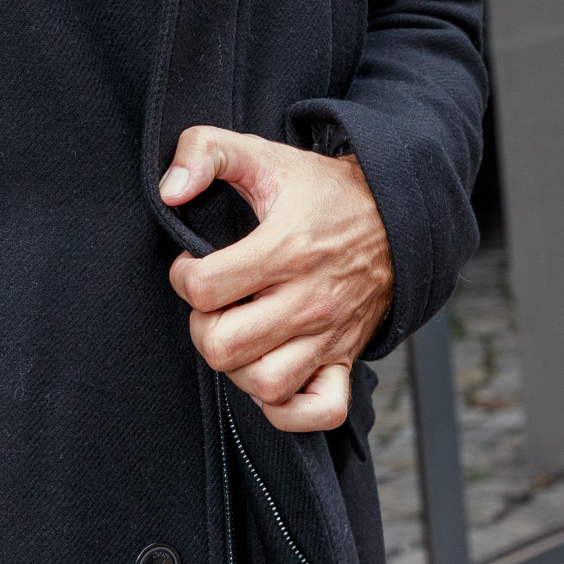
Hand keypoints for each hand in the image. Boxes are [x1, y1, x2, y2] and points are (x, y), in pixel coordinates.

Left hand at [159, 127, 393, 433]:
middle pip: (223, 348)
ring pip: (263, 386)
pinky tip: (269, 372)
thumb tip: (170, 190)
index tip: (193, 264)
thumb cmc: (320, 190)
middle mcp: (308, 300)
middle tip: (214, 302)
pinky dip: (286, 408)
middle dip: (203, 324)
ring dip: (237, 366)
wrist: (393, 213)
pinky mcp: (345, 360)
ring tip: (239, 332)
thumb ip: (206, 151)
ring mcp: (329, 337)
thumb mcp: (262, 153)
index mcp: (285, 248)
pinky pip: (317, 412)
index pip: (205, 289)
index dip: (182, 276)